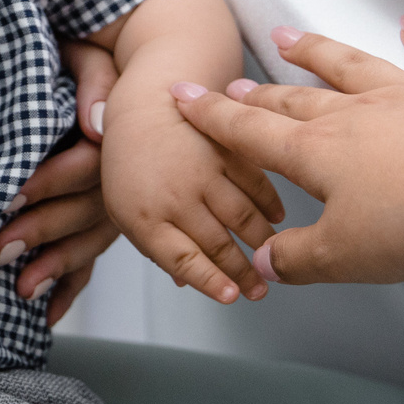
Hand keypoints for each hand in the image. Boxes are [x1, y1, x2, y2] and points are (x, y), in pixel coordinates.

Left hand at [0, 40, 121, 312]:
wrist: (128, 75)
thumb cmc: (90, 61)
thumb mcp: (90, 57)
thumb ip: (93, 82)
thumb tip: (97, 124)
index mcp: (114, 140)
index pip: (84, 167)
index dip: (47, 183)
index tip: (9, 196)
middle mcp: (120, 179)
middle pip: (85, 212)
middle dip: (42, 232)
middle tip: (1, 251)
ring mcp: (114, 205)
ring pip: (89, 242)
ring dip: (57, 268)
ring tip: (23, 291)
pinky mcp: (103, 222)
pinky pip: (91, 259)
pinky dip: (71, 288)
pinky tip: (47, 314)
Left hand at [100, 73, 280, 303]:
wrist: (144, 106)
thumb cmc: (132, 164)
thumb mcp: (127, 209)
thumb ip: (155, 246)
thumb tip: (186, 282)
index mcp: (143, 216)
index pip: (183, 259)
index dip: (211, 282)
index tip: (232, 297)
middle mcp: (174, 196)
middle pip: (217, 244)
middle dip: (244, 273)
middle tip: (260, 291)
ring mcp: (202, 170)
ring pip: (242, 217)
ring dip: (262, 243)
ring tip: (272, 259)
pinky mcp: (224, 149)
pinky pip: (255, 184)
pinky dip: (270, 205)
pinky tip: (276, 220)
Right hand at [170, 18, 403, 284]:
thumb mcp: (344, 257)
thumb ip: (297, 258)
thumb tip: (267, 262)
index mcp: (318, 153)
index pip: (251, 132)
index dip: (213, 117)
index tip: (186, 97)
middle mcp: (355, 113)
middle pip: (295, 97)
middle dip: (259, 92)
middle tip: (235, 82)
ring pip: (350, 65)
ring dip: (316, 50)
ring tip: (288, 35)